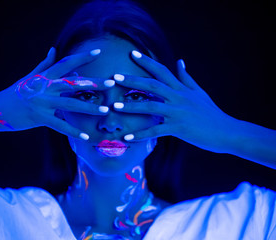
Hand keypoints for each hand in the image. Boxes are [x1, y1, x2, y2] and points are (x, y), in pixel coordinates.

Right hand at [0, 48, 110, 139]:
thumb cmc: (14, 93)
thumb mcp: (29, 77)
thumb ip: (44, 65)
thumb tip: (53, 49)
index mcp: (44, 77)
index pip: (66, 63)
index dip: (82, 57)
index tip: (98, 52)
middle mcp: (45, 87)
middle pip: (73, 83)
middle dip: (93, 83)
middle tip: (111, 82)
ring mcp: (42, 102)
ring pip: (70, 104)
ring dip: (89, 107)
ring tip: (105, 110)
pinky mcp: (39, 118)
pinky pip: (60, 125)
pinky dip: (73, 132)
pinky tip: (85, 137)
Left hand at [114, 51, 238, 153]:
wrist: (227, 132)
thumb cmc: (212, 113)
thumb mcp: (199, 92)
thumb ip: (186, 78)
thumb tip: (179, 61)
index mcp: (182, 89)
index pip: (162, 71)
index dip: (147, 61)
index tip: (132, 53)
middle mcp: (178, 97)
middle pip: (152, 85)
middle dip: (132, 80)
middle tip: (114, 77)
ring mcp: (178, 112)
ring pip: (151, 107)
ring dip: (131, 107)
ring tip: (115, 107)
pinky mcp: (179, 128)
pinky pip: (156, 131)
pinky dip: (141, 134)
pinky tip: (127, 137)